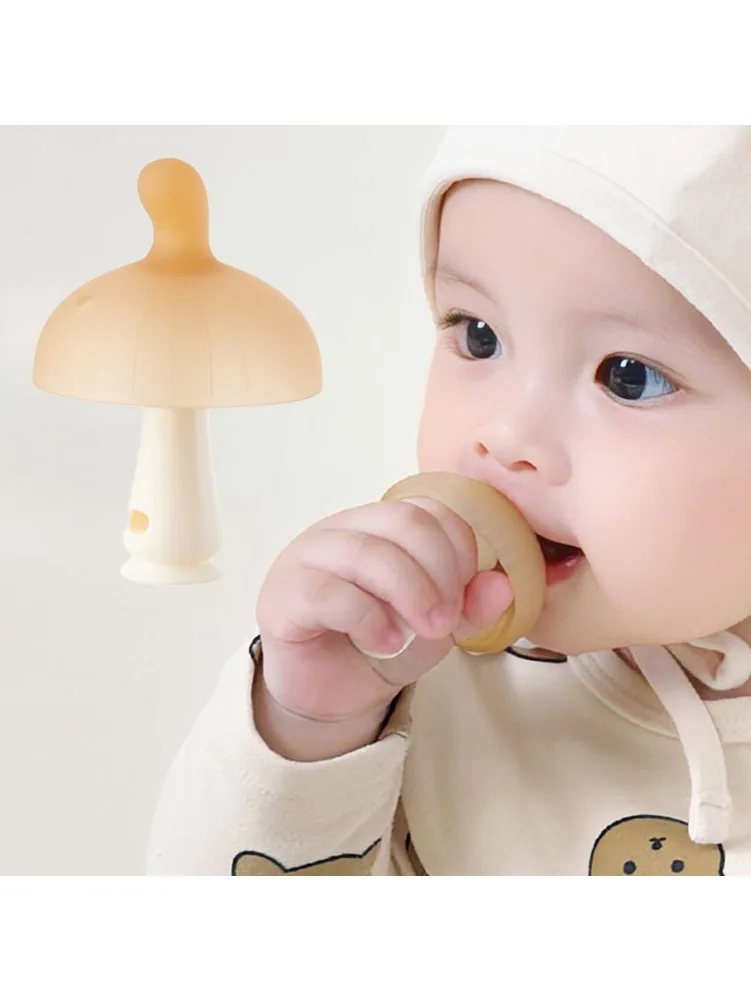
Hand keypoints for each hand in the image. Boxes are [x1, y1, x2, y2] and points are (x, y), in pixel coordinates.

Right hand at [254, 497, 511, 755]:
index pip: (427, 510)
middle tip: (448, 620)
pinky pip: (329, 593)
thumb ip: (468, 606)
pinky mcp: (283, 596)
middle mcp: (342, 529)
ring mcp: (307, 557)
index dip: (458, 549)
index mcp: (379, 526)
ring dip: (410, 595)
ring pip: (367, 553)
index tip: (465, 594)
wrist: (329, 695)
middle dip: (439, 572)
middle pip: (403, 522)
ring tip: (426, 633)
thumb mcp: (435, 629)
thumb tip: (503, 586)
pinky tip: (385, 643)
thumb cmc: (379, 646)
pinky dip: (369, 619)